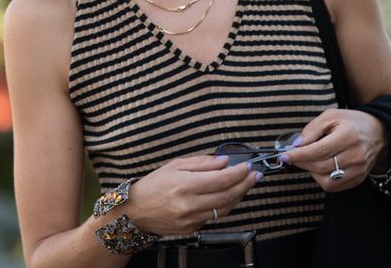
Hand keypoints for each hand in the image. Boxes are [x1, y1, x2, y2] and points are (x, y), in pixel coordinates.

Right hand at [124, 155, 260, 235]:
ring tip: (246, 184)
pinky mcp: (192, 229)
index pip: (221, 179)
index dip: (238, 173)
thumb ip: (201, 163)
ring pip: (224, 209)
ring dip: (238, 196)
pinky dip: (224, 205)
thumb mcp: (174, 165)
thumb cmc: (153, 185)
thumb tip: (223, 161)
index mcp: (184, 185)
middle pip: (227, 195)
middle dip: (245, 184)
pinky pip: (213, 216)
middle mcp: (189, 204)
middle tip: (255, 175)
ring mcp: (191, 219)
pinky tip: (228, 196)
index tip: (247, 166)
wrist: (135, 211)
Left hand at [278, 109, 388, 191]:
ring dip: (311, 172)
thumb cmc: (352, 123)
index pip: (319, 150)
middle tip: (293, 156)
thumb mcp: (331, 116)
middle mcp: (355, 155)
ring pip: (326, 180)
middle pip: (320, 166)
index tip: (284, 155)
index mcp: (348, 136)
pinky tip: (320, 167)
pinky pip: (333, 186)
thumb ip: (312, 129)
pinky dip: (322, 178)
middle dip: (301, 162)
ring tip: (310, 160)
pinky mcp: (358, 179)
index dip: (299, 155)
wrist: (379, 133)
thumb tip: (297, 144)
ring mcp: (358, 170)